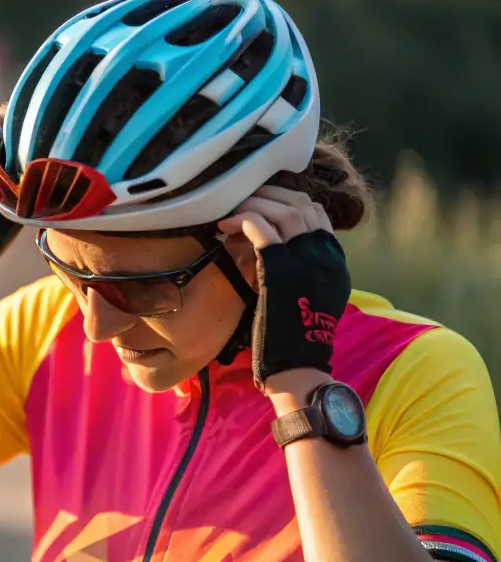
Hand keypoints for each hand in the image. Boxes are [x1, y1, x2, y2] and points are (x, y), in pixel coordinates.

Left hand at [217, 185, 350, 392]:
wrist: (296, 366)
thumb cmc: (295, 337)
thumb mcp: (312, 296)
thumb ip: (305, 269)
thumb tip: (281, 247)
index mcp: (334, 261)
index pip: (317, 213)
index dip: (289, 200)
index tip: (265, 203)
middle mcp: (324, 255)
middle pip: (301, 204)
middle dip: (269, 196)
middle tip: (243, 198)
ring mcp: (305, 260)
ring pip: (283, 211)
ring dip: (254, 204)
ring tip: (232, 210)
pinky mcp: (279, 268)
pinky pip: (261, 228)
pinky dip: (243, 220)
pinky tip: (226, 226)